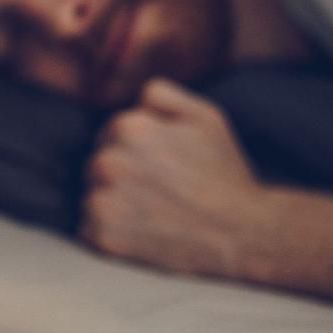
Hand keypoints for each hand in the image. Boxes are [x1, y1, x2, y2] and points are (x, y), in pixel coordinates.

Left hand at [80, 79, 267, 279]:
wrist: (242, 233)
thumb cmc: (224, 174)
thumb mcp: (204, 115)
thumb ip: (161, 94)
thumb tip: (133, 97)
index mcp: (128, 128)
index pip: (112, 133)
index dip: (138, 149)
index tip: (163, 166)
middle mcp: (108, 162)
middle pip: (99, 163)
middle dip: (123, 174)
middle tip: (160, 190)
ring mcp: (103, 202)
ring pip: (93, 195)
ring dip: (114, 202)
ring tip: (153, 212)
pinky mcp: (104, 238)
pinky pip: (90, 229)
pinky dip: (109, 232)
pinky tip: (142, 232)